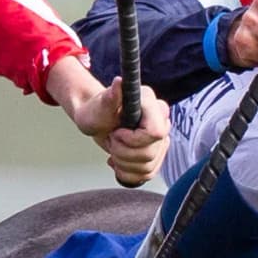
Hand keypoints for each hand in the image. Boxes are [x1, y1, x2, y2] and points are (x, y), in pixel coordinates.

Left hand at [47, 58, 170, 185]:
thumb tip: (119, 83)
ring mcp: (161, 138)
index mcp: (150, 103)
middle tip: (111, 140)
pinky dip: (128, 172)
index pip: (155, 132)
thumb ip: (110, 97)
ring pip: (148, 166)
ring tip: (114, 149)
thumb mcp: (99, 106)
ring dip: (124, 163)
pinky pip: (148, 174)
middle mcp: (160, 119)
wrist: (98, 121)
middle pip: (151, 152)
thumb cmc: (97, 111)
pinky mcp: (157, 153)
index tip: (117, 133)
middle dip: (124, 153)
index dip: (133, 139)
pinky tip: (119, 161)